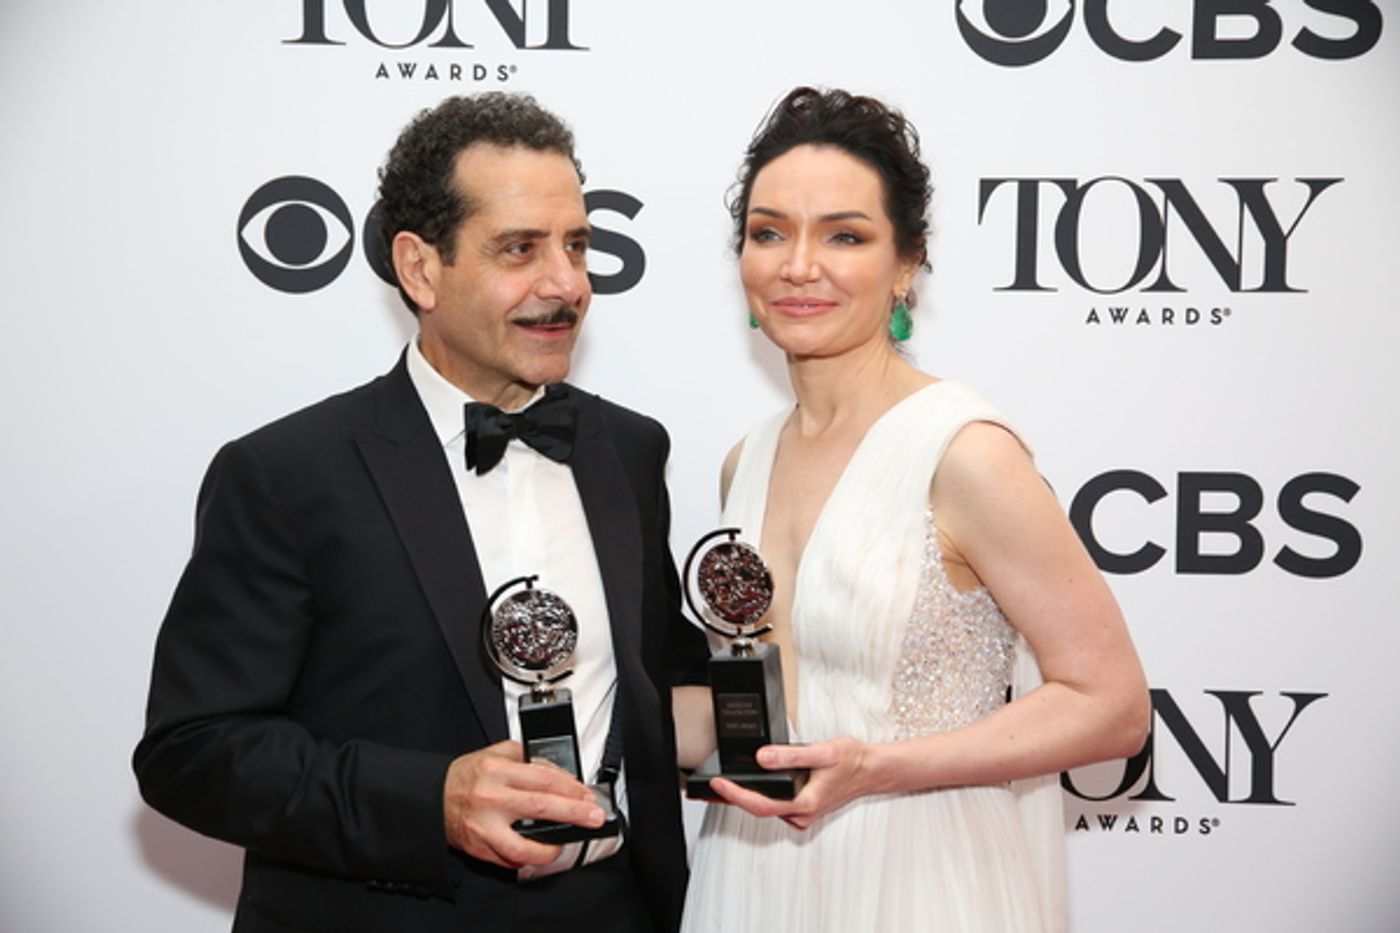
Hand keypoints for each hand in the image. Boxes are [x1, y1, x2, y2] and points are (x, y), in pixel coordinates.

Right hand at [442, 740, 604, 867]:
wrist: (433, 798)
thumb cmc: (467, 776)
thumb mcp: (495, 754)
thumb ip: (526, 758)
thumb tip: (559, 773)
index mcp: (497, 771)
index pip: (543, 778)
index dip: (571, 787)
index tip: (587, 795)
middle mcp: (491, 799)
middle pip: (541, 807)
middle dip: (574, 813)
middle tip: (594, 818)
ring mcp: (484, 827)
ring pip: (524, 846)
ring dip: (551, 848)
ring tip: (564, 844)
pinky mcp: (479, 848)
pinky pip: (510, 859)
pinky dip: (529, 857)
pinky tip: (539, 850)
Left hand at [708, 735, 880, 829]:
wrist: (872, 770)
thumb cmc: (852, 761)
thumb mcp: (822, 752)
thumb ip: (790, 756)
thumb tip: (762, 757)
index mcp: (804, 803)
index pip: (760, 804)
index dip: (736, 796)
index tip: (718, 784)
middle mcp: (801, 814)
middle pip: (759, 809)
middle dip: (732, 798)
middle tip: (708, 788)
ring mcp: (802, 813)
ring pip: (766, 809)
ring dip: (744, 798)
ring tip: (722, 787)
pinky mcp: (803, 808)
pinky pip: (776, 805)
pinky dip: (760, 796)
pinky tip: (751, 786)